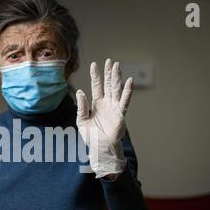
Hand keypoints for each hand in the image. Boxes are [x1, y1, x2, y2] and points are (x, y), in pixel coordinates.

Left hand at [76, 59, 133, 178]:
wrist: (100, 148)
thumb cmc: (91, 137)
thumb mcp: (81, 121)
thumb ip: (81, 107)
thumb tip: (80, 92)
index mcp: (96, 104)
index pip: (96, 87)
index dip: (95, 76)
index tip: (94, 65)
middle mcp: (106, 104)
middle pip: (108, 85)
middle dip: (108, 73)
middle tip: (109, 61)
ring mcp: (114, 108)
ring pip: (116, 90)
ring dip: (117, 78)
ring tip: (117, 66)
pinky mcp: (120, 114)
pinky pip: (124, 101)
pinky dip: (127, 91)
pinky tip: (130, 81)